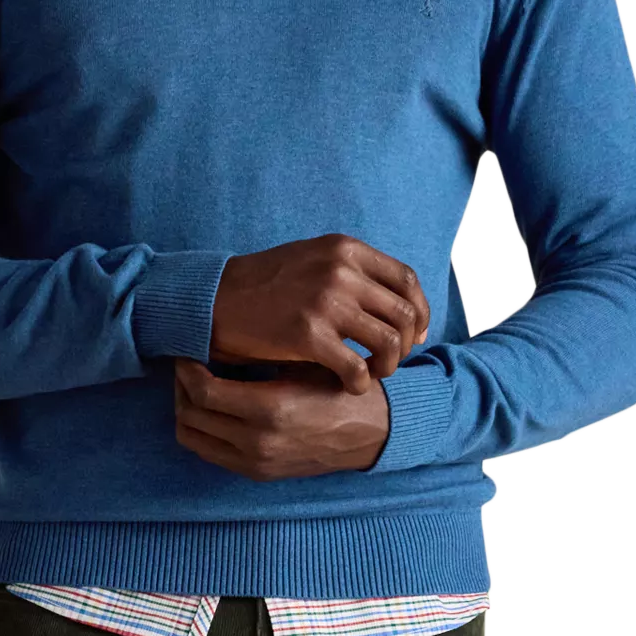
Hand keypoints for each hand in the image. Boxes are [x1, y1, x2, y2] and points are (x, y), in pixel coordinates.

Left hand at [174, 359, 390, 480]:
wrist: (372, 433)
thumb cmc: (340, 388)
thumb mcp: (305, 363)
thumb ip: (261, 357)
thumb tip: (217, 339)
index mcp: (270, 409)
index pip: (202, 390)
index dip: (186, 369)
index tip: (189, 352)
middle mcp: (258, 441)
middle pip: (189, 415)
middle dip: (181, 388)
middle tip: (188, 367)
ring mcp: (256, 462)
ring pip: (192, 438)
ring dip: (187, 411)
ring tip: (198, 388)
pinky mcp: (258, 473)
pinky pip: (209, 452)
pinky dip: (202, 430)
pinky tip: (214, 409)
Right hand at [209, 236, 429, 394]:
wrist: (216, 300)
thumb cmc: (266, 286)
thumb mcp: (313, 260)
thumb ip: (352, 272)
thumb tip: (395, 303)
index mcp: (345, 249)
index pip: (406, 280)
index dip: (418, 311)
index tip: (414, 334)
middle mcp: (341, 271)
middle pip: (403, 314)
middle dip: (405, 344)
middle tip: (390, 361)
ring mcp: (326, 302)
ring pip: (388, 342)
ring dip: (388, 365)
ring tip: (372, 374)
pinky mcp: (309, 335)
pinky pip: (357, 368)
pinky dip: (361, 383)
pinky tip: (348, 387)